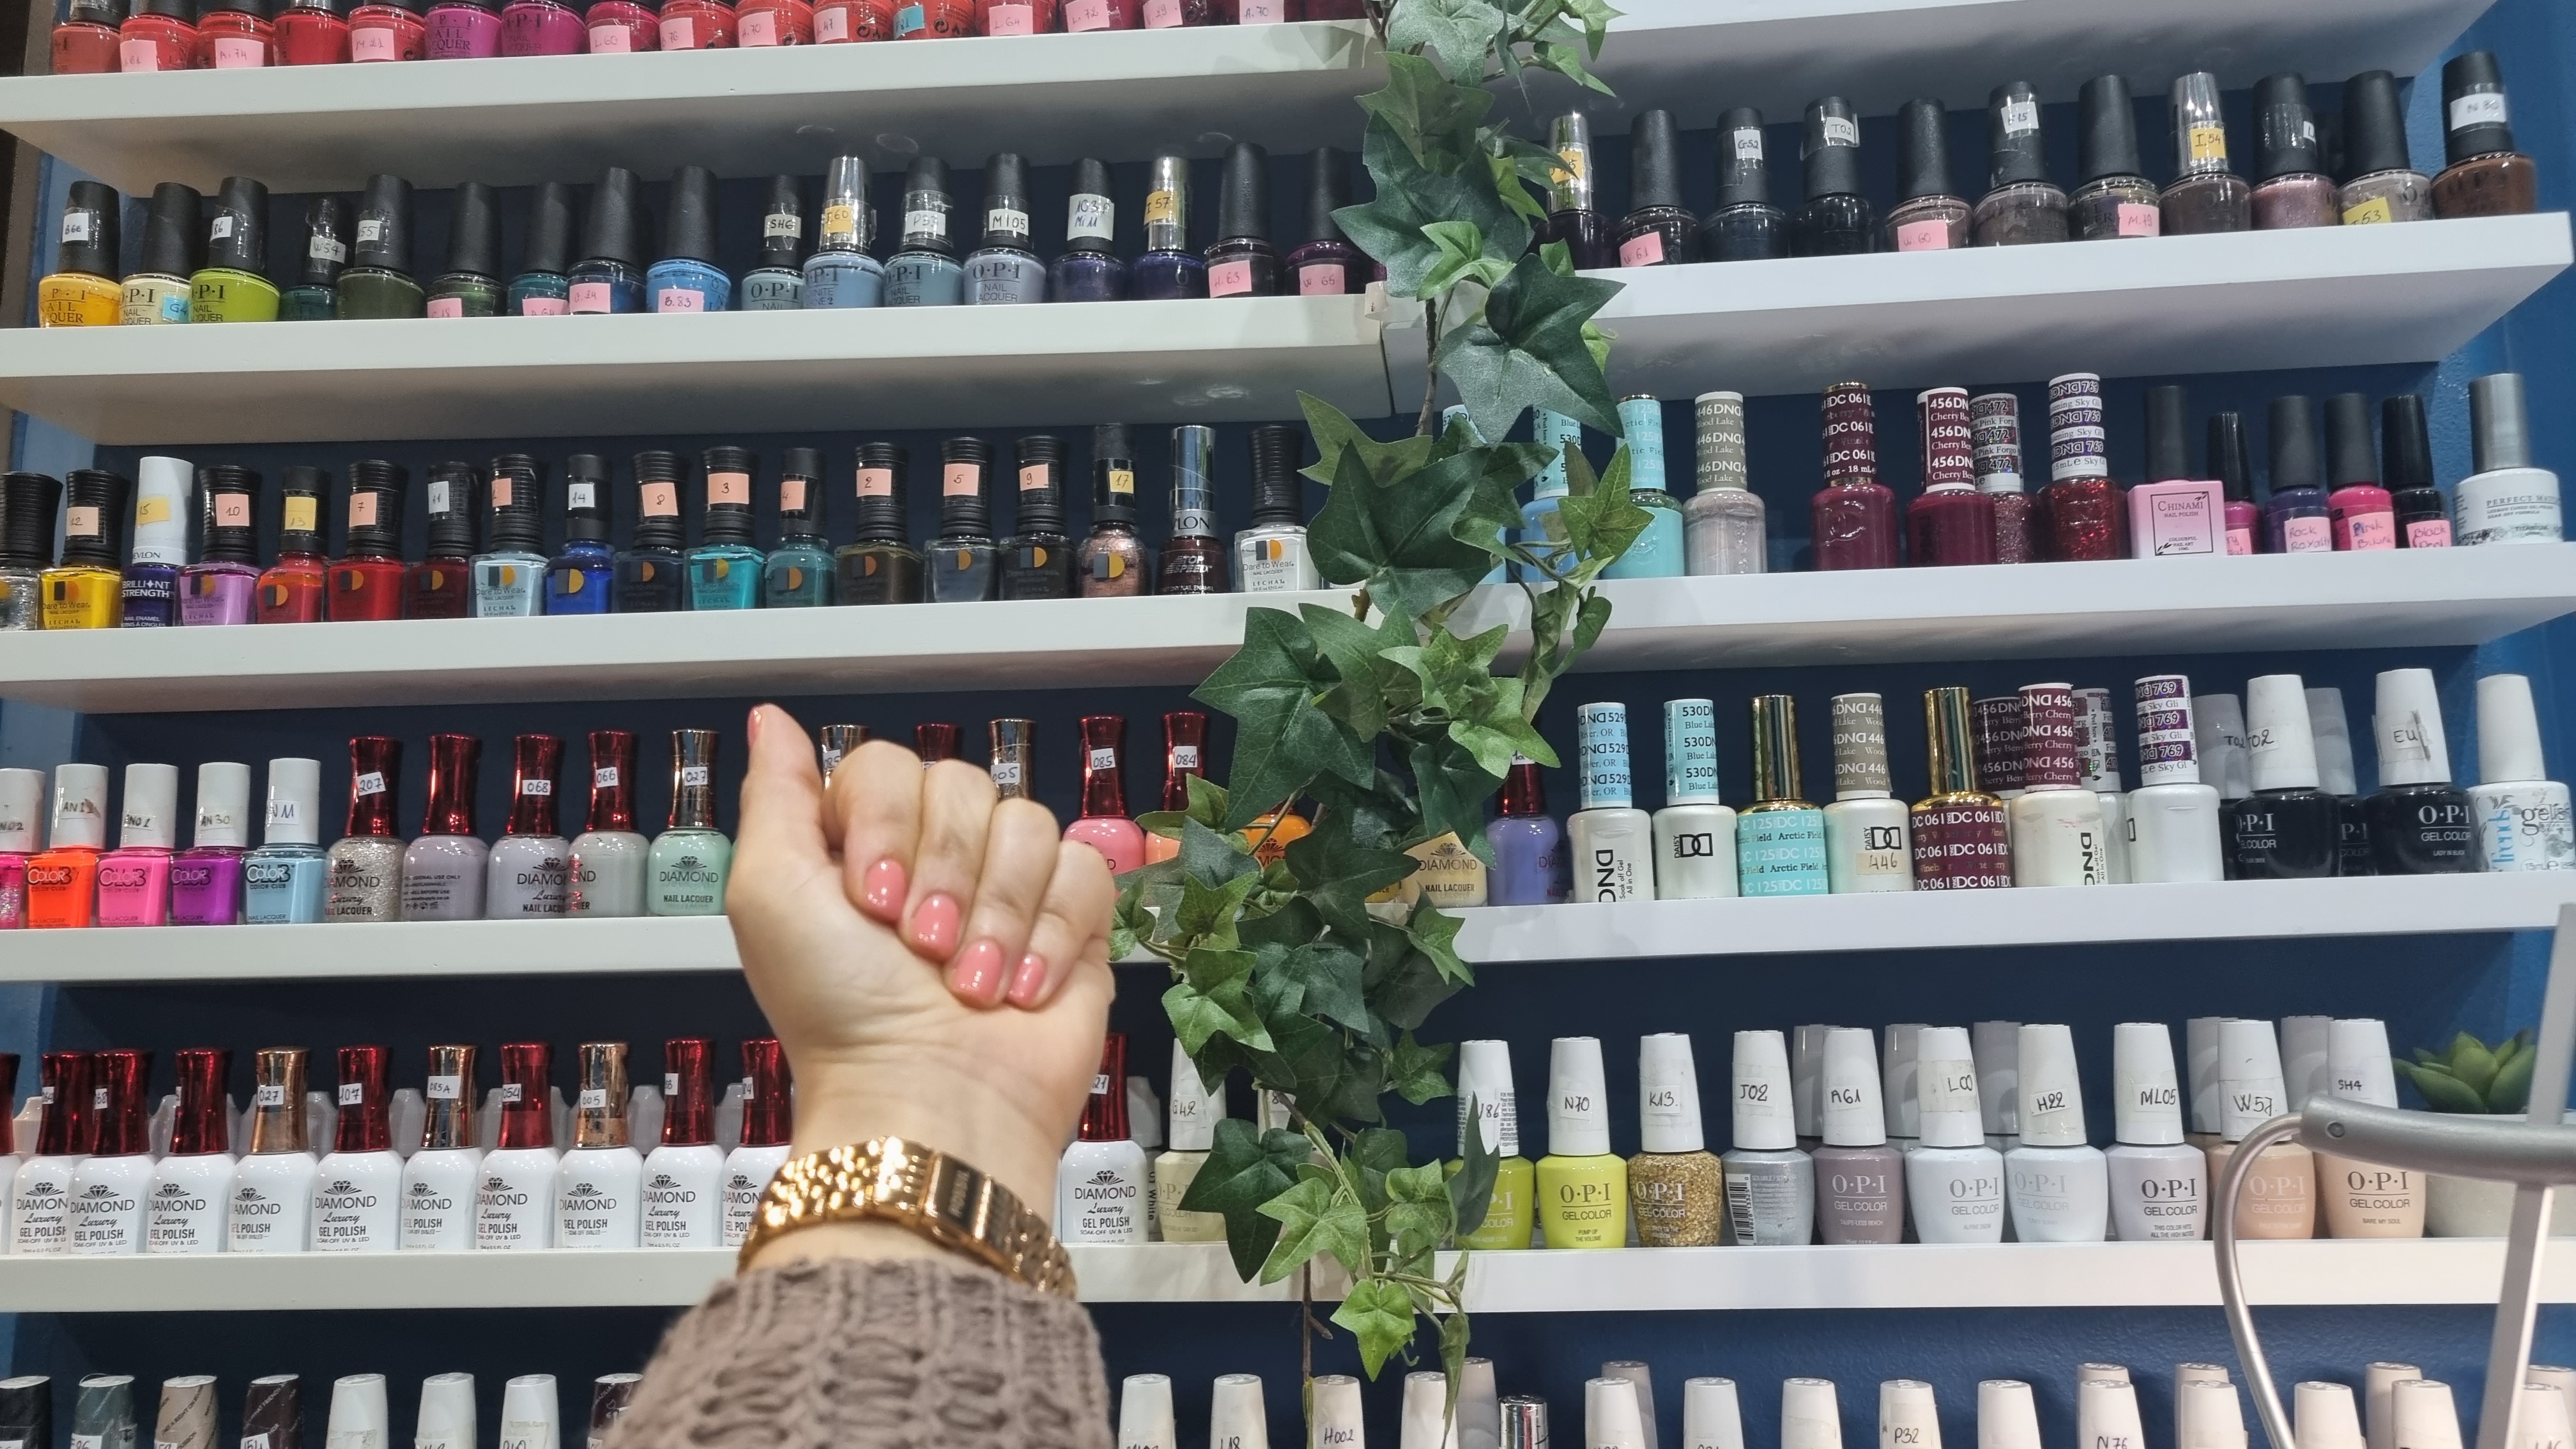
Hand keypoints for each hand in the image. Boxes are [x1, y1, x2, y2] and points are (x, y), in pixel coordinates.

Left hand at [726, 704, 1117, 1250]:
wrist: (929, 1103)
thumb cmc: (841, 1016)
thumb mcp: (770, 896)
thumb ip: (776, 798)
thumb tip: (772, 720)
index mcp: (864, 844)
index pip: (891, 766)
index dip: (884, 823)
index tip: (869, 897)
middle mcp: (939, 858)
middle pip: (965, 786)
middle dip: (944, 874)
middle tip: (919, 947)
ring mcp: (1010, 889)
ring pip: (1029, 825)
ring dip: (995, 914)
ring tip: (968, 982)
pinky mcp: (1075, 924)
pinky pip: (1084, 873)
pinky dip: (1051, 935)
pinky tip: (1020, 986)